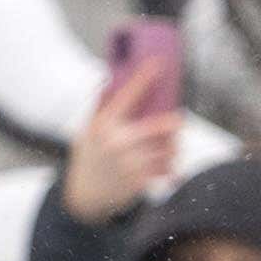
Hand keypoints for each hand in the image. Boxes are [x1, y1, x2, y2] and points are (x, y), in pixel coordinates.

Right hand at [59, 54, 189, 225]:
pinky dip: (169, 167)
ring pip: (168, 148)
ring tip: (169, 147)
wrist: (83, 198)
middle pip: (161, 125)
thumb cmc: (88, 159)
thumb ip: (100, 110)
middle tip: (177, 120)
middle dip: (174, 122)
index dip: (145, 76)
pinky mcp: (140, 180)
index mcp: (104, 124)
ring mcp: (130, 162)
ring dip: (172, 147)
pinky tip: (165, 167)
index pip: (129, 94)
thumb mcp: (86, 132)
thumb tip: (110, 81)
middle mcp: (118, 141)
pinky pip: (167, 168)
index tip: (159, 63)